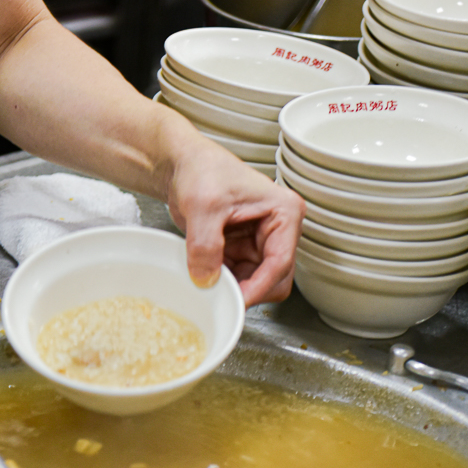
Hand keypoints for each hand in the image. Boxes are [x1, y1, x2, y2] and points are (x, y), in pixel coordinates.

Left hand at [166, 139, 304, 306]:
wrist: (183, 166)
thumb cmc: (203, 170)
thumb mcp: (203, 206)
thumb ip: (205, 245)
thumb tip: (207, 279)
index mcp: (284, 212)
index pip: (280, 262)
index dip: (259, 287)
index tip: (238, 301)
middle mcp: (278, 229)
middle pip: (275, 279)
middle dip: (249, 289)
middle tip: (222, 297)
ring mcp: (260, 242)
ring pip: (257, 282)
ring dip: (234, 287)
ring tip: (208, 282)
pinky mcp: (242, 250)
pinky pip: (239, 278)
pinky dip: (224, 283)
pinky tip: (205, 276)